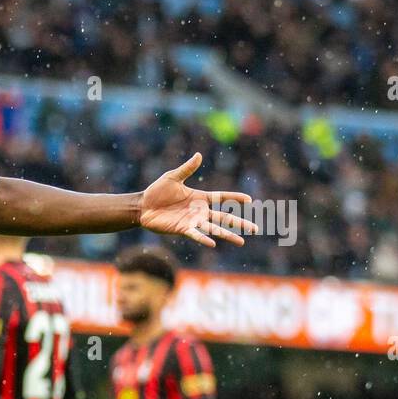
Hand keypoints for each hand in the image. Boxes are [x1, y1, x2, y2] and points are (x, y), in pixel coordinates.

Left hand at [139, 153, 257, 247]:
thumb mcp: (172, 177)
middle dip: (239, 223)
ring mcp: (192, 221)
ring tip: (241, 242)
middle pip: (224, 217)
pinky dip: (203, 238)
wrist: (142, 206)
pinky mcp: (182, 229)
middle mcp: (199, 211)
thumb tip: (199, 155)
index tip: (249, 200)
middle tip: (255, 228)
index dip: (235, 198)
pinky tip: (213, 243)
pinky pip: (195, 234)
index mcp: (200, 198)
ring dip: (227, 235)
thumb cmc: (157, 191)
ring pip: (214, 228)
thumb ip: (187, 168)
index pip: (222, 197)